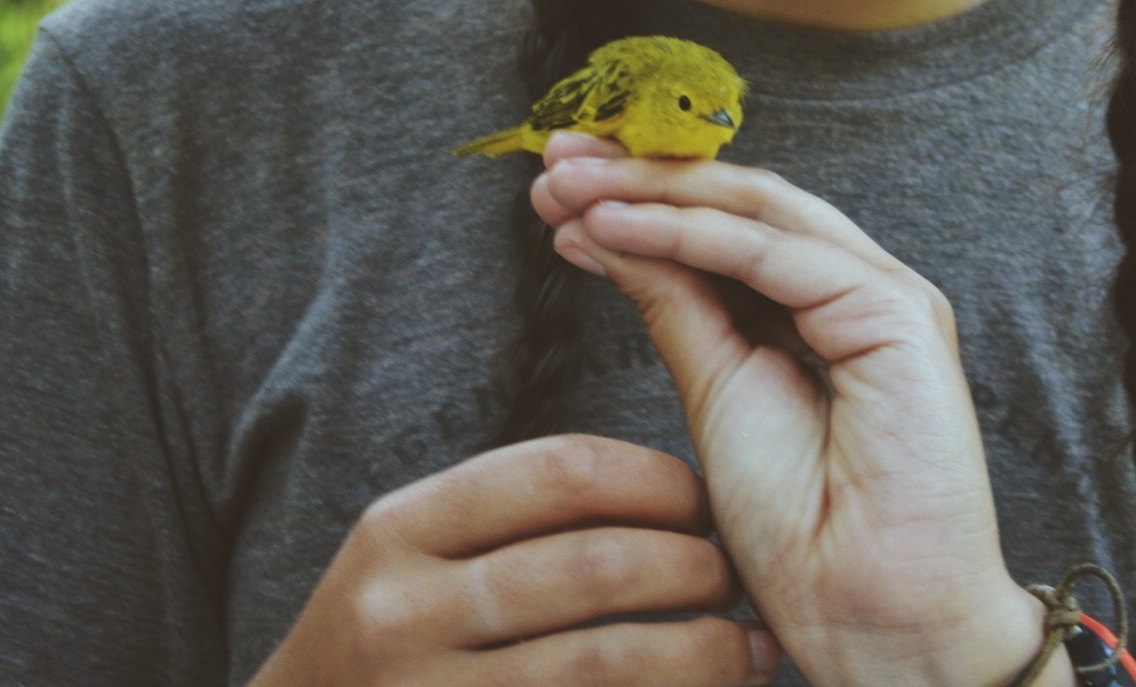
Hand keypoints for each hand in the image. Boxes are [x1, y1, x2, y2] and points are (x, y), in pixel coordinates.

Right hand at [249, 433, 780, 685]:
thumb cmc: (388, 644)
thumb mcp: (411, 561)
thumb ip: (507, 520)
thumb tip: (669, 497)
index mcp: (398, 531)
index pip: (558, 471)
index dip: (653, 480)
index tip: (701, 500)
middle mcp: (401, 615)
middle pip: (593, 567)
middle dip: (691, 567)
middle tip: (733, 576)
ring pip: (607, 664)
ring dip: (702, 652)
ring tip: (748, 649)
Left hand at [534, 134, 1070, 686]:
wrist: (870, 618)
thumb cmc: (804, 531)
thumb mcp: (712, 391)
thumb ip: (671, 305)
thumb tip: (604, 232)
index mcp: (822, 304)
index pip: (725, 222)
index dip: (642, 195)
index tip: (558, 188)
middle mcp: (856, 286)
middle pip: (738, 200)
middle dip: (640, 173)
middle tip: (555, 160)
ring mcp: (884, 294)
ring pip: (755, 208)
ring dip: (653, 188)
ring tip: (570, 182)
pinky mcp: (896, 315)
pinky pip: (772, 255)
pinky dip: (687, 231)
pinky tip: (617, 222)